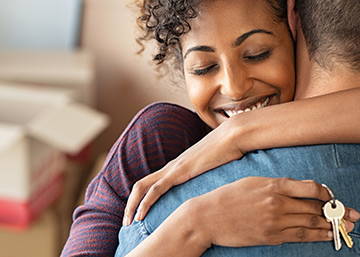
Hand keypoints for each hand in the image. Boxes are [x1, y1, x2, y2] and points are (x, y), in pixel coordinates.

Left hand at [124, 125, 243, 225]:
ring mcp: (173, 169)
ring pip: (142, 187)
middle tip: (126, 222)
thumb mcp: (215, 169)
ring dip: (132, 206)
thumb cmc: (228, 152)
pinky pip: (156, 189)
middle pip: (140, 185)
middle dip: (130, 204)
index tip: (137, 214)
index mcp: (177, 167)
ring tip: (128, 222)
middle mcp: (170, 167)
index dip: (140, 199)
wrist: (233, 136)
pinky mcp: (179, 172)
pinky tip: (140, 215)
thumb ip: (209, 177)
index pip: (151, 183)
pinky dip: (145, 203)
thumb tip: (215, 187)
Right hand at [182, 177, 359, 247]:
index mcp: (273, 185)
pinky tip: (327, 235)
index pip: (311, 188)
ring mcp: (275, 221)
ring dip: (332, 225)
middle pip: (316, 208)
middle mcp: (277, 202)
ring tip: (346, 226)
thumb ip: (276, 185)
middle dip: (337, 212)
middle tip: (354, 215)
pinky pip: (300, 236)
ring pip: (311, 223)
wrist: (207, 217)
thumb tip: (299, 190)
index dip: (327, 194)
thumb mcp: (252, 182)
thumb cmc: (227, 197)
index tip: (333, 197)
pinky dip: (317, 236)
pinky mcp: (271, 236)